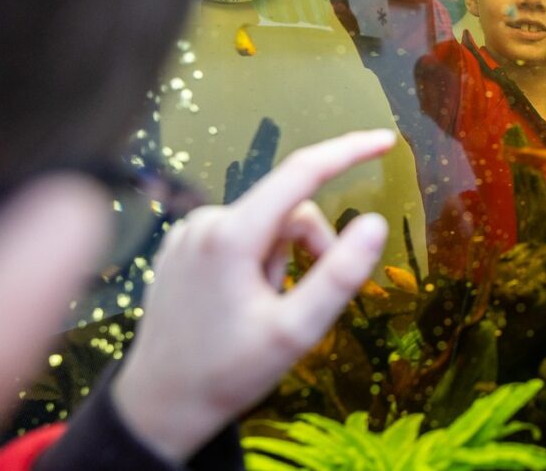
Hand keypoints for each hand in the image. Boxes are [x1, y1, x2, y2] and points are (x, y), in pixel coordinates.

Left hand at [112, 129, 395, 461]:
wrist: (160, 405)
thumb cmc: (228, 372)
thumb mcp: (295, 332)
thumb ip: (339, 275)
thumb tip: (374, 223)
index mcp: (232, 236)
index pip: (302, 172)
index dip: (349, 152)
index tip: (386, 140)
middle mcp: (205, 221)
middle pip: (289, 210)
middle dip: (310, 248)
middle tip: (303, 304)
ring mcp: (188, 232)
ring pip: (266, 225)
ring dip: (281, 260)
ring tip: (264, 309)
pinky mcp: (181, 246)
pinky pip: (240, 235)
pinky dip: (257, 260)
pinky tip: (241, 302)